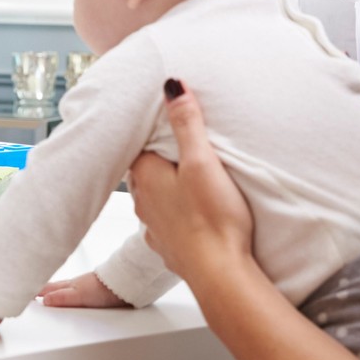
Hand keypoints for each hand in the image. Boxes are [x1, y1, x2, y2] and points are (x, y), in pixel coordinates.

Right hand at [38, 271, 128, 308]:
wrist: (124, 284)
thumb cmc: (104, 288)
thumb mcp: (79, 296)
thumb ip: (62, 298)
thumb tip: (44, 301)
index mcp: (69, 286)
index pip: (47, 289)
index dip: (35, 291)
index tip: (23, 292)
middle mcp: (74, 284)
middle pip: (54, 286)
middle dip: (41, 288)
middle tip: (30, 290)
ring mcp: (84, 285)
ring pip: (64, 286)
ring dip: (53, 288)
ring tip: (45, 291)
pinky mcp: (93, 289)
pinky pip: (74, 288)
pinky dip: (67, 290)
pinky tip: (71, 293)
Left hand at [128, 81, 257, 286]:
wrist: (221, 273)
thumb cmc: (212, 218)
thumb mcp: (202, 161)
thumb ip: (187, 123)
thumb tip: (171, 86)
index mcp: (145, 176)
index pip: (138, 146)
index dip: (152, 134)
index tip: (164, 126)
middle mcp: (142, 202)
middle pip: (145, 172)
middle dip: (159, 162)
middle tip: (178, 151)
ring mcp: (154, 227)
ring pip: (155, 199)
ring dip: (167, 190)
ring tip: (188, 182)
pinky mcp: (170, 248)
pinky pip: (169, 224)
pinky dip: (178, 217)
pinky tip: (194, 216)